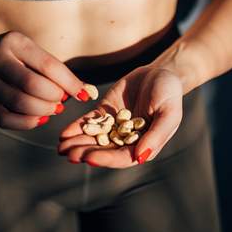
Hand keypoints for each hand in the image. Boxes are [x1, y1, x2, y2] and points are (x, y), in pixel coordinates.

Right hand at [0, 27, 90, 129]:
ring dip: (43, 112)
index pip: (48, 65)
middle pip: (33, 86)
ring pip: (19, 104)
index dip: (70, 82)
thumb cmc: (6, 52)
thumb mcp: (24, 48)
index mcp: (14, 42)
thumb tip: (78, 90)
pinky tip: (37, 119)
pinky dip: (26, 123)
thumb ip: (48, 67)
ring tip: (51, 110)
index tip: (84, 94)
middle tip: (61, 102)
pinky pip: (4, 118)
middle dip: (54, 98)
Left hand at [57, 65, 183, 167]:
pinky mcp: (106, 113)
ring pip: (94, 138)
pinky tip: (64, 133)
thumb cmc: (170, 94)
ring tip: (61, 147)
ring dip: (78, 144)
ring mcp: (115, 126)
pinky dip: (76, 128)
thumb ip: (156, 135)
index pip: (123, 157)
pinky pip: (90, 122)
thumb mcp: (169, 114)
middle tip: (68, 154)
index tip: (89, 158)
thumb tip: (140, 157)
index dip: (106, 158)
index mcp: (144, 145)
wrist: (162, 72)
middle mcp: (127, 140)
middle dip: (86, 152)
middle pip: (104, 150)